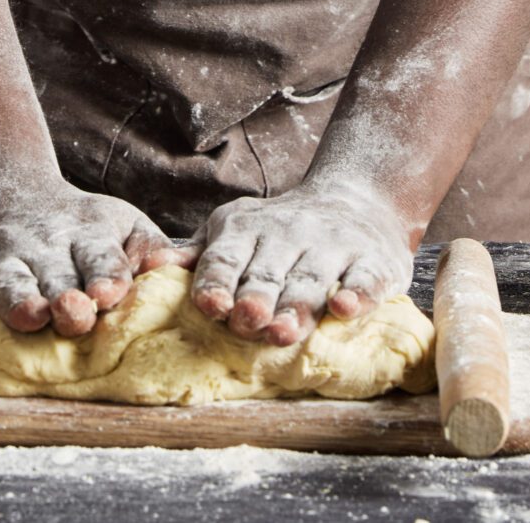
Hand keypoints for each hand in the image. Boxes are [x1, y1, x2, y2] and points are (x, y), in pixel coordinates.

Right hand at [0, 179, 190, 351]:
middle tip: (75, 315)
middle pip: (54, 275)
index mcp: (85, 234)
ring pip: (6, 284)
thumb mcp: (119, 223)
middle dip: (64, 296)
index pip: (99, 256)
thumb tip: (185, 265)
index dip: (106, 274)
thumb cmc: (79, 225)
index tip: (112, 292)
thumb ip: (149, 247)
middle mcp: (41, 248)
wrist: (5, 191)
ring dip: (16, 302)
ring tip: (27, 319)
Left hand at [187, 176, 413, 345]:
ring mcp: (334, 245)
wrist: (357, 200)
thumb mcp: (237, 231)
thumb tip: (155, 266)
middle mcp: (289, 233)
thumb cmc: (282, 232)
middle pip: (267, 273)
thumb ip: (203, 256)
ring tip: (284, 329)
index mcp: (247, 228)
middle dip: (256, 299)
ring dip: (297, 305)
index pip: (226, 258)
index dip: (218, 283)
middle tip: (246, 323)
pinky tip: (345, 307)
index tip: (211, 307)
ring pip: (312, 279)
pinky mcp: (374, 261)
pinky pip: (365, 279)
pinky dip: (357, 294)